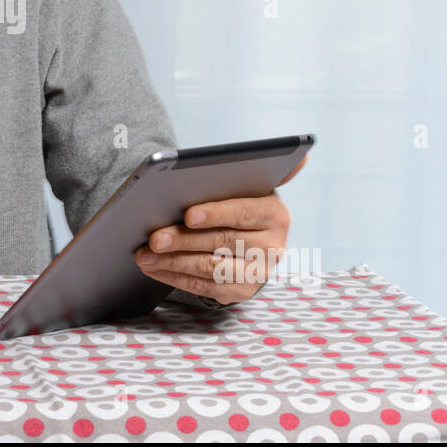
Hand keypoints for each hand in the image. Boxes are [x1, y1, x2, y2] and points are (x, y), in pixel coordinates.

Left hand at [134, 154, 307, 304]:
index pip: (244, 213)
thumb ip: (265, 169)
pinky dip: (174, 277)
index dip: (216, 213)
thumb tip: (303, 154)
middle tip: (153, 237)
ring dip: (172, 262)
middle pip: (222, 242)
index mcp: (276, 215)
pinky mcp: (241, 292)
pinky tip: (154, 267)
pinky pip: (204, 287)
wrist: (251, 243)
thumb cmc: (239, 207)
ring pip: (210, 268)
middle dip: (183, 240)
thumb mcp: (252, 188)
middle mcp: (273, 247)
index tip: (188, 214)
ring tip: (144, 254)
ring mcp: (258, 274)